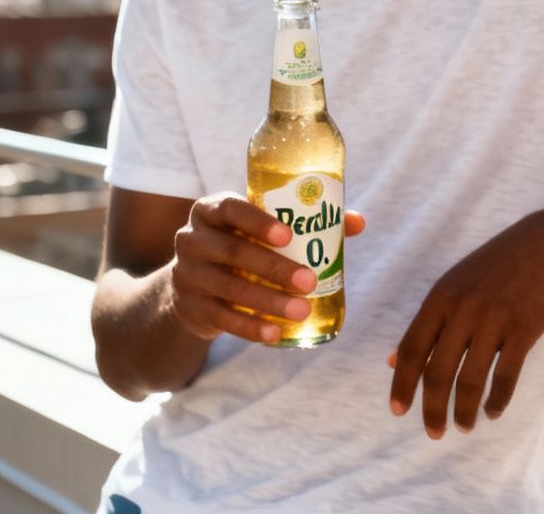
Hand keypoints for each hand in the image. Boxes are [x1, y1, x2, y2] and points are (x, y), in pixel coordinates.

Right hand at [167, 193, 365, 344]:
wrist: (194, 284)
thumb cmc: (242, 245)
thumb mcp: (262, 230)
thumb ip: (307, 223)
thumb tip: (357, 223)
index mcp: (211, 210)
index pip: (230, 208)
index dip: (258, 221)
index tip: (288, 236)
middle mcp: (192, 239)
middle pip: (232, 251)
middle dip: (274, 268)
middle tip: (309, 281)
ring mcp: (186, 274)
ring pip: (228, 287)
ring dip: (268, 301)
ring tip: (302, 310)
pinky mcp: (189, 306)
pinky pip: (221, 318)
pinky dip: (250, 327)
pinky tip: (275, 334)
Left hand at [387, 213, 543, 437]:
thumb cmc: (497, 266)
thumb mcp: (454, 284)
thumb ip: (428, 321)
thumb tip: (394, 360)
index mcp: (441, 298)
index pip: (412, 349)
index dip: (402, 384)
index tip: (398, 411)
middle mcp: (463, 310)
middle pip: (438, 372)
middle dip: (432, 409)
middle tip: (434, 432)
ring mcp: (494, 320)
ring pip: (470, 379)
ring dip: (463, 411)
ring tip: (463, 427)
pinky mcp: (523, 330)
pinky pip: (505, 376)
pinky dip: (497, 400)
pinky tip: (492, 411)